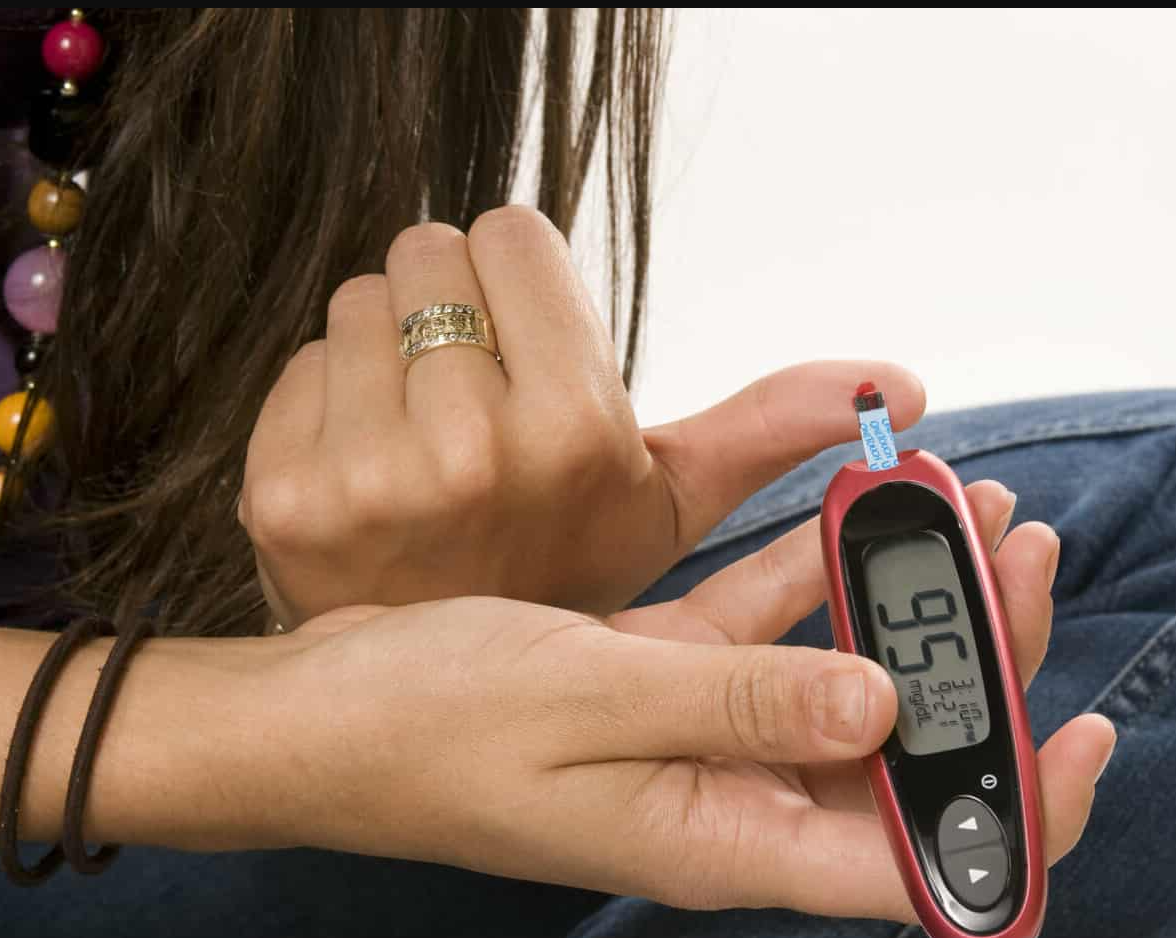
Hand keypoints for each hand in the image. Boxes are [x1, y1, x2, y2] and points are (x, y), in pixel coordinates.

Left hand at [239, 204, 926, 627]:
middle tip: (479, 401)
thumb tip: (900, 386)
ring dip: (397, 353)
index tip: (532, 352)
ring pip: (365, 297)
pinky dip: (333, 399)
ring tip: (430, 439)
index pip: (512, 233)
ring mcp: (367, 476)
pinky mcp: (285, 491)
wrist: (431, 685)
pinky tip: (371, 470)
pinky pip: (304, 361)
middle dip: (459, 313)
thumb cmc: (554, 574)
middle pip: (431, 250)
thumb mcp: (668, 508)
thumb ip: (769, 430)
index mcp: (576, 435)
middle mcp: (470, 456)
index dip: (524, 287)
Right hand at [260, 481, 1113, 918]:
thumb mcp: (585, 707)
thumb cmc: (423, 725)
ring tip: (954, 505)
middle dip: (970, 659)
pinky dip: (804, 572)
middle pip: (892, 753)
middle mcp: (719, 799)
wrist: (319, 715)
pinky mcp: (657, 682)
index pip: (908, 867)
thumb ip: (738, 708)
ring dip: (893, 596)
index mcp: (714, 838)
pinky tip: (844, 509)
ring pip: (833, 676)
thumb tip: (885, 713)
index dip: (1008, 811)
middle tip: (1011, 548)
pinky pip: (759, 628)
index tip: (1080, 731)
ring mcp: (690, 735)